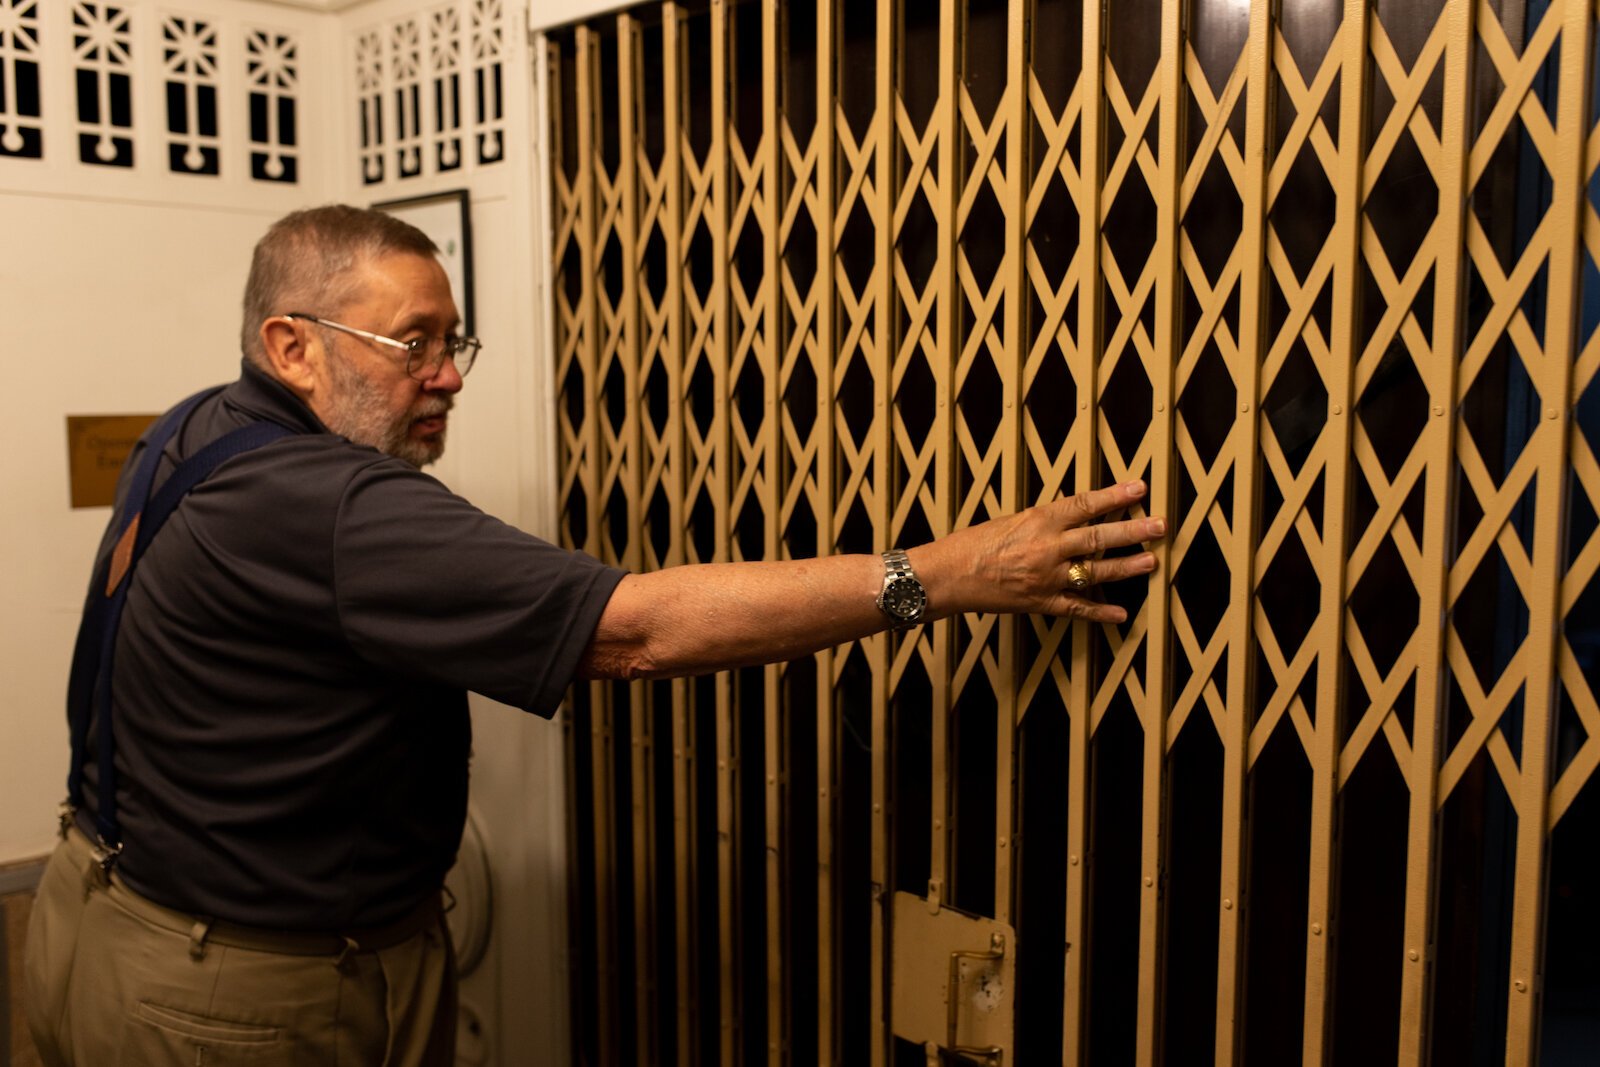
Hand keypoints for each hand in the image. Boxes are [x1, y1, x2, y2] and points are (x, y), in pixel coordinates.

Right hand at [908, 480, 1165, 623]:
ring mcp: (1047, 578)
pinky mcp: (1041, 602)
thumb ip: (1046, 522)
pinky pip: (1077, 608)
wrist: (947, 575)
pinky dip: (1101, 613)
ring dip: (1127, 566)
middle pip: (1100, 537)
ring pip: (1096, 571)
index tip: (1140, 488)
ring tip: (1151, 561)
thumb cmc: (973, 543)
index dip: (1116, 496)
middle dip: (1134, 532)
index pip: (1087, 504)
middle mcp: (1049, 548)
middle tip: (1159, 526)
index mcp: (1039, 520)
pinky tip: (1121, 614)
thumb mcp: (1011, 520)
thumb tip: (1078, 515)